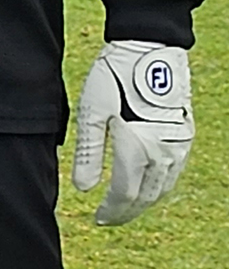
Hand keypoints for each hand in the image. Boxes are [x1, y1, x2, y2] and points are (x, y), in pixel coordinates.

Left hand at [73, 41, 192, 224]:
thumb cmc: (115, 76)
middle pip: (146, 197)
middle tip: (107, 219)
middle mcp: (164, 154)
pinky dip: (159, 186)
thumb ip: (88, 153)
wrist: (151, 49)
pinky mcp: (185, 136)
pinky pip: (174, 173)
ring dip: (144, 202)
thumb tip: (82, 189)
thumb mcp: (91, 111)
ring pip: (163, 188)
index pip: (125, 194)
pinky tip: (147, 185)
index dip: (111, 210)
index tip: (96, 217)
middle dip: (126, 212)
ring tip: (125, 207)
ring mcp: (179, 146)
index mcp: (138, 149)